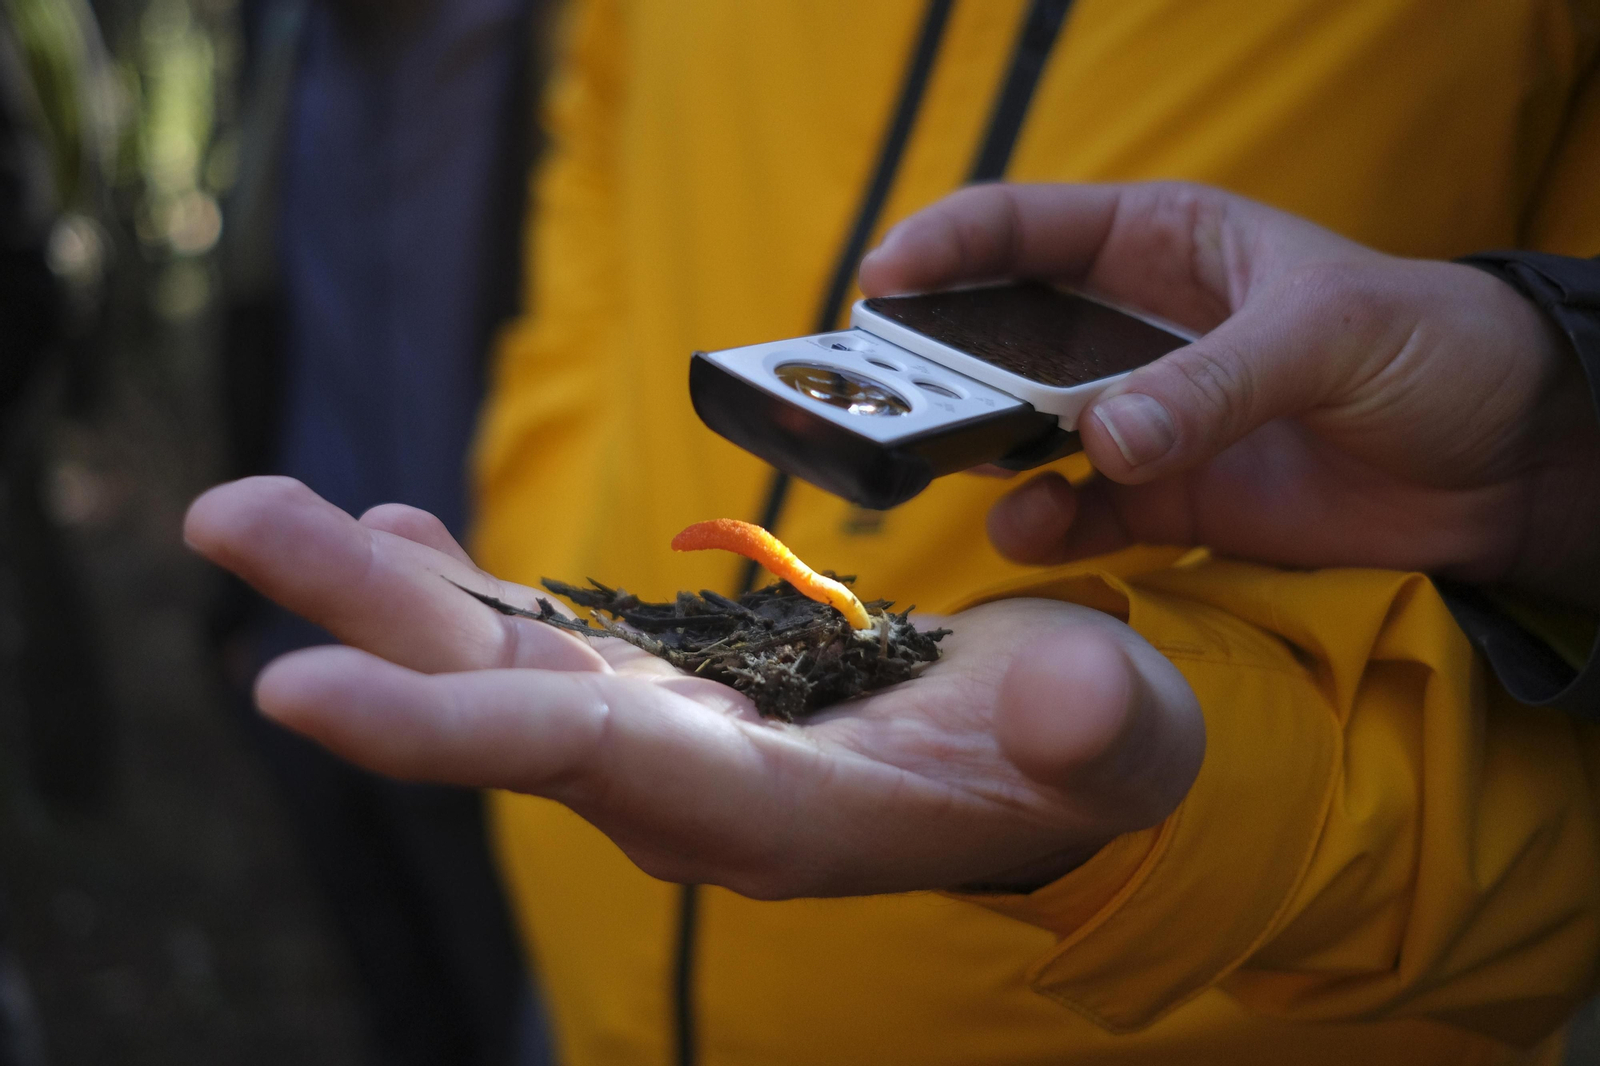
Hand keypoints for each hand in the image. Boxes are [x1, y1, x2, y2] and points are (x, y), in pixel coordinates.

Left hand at [184, 477, 1201, 897]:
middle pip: (502, 702)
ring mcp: (672, 734)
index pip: (592, 766)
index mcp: (778, 811)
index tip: (295, 688)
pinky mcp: (674, 690)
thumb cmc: (1088, 753)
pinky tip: (396, 537)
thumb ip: (1089, 728)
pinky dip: (461, 591)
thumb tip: (1056, 703)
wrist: (1054, 766)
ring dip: (381, 591)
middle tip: (226, 519)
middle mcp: (692, 783)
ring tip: (263, 510)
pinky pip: (540, 642)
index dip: (446, 728)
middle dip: (363, 626)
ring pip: (501, 662)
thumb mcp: (1117, 734)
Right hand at [860, 182, 1599, 607]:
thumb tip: (1103, 441)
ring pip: (1020, 432)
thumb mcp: (1326, 333)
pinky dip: (1043, 526)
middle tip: (888, 398)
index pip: (1024, 229)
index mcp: (1159, 244)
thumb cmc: (1430, 347)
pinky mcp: (1163, 500)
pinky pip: (1076, 513)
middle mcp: (1130, 332)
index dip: (945, 247)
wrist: (1506, 464)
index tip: (881, 281)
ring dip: (980, 450)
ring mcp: (1141, 420)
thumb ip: (1212, 385)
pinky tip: (1033, 530)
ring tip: (962, 466)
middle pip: (998, 337)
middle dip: (938, 364)